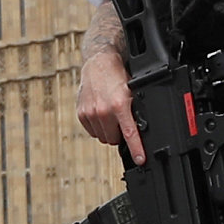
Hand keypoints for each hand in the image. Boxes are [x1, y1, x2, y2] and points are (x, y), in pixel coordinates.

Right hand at [77, 49, 146, 164]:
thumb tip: (142, 130)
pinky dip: (98, 126)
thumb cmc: (117, 76)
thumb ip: (135, 112)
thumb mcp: (133, 92)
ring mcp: (90, 113)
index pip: (129, 134)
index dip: (136, 150)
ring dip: (108, 131)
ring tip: (111, 114)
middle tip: (121, 120)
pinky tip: (101, 113)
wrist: (98, 63)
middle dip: (119, 134)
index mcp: (120, 105)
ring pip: (103, 137)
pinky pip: (93, 132)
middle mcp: (103, 111)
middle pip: (114, 140)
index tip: (140, 160)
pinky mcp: (81, 114)